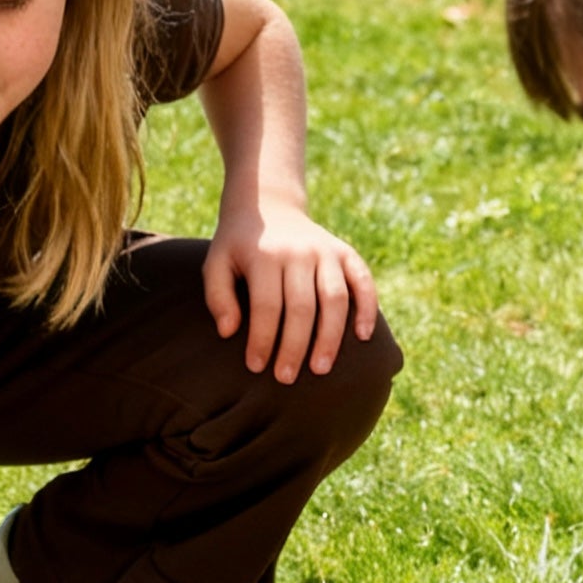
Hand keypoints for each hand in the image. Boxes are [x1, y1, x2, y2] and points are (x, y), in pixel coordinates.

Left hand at [203, 207, 377, 384]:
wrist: (269, 205)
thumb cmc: (238, 246)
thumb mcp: (216, 263)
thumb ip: (217, 296)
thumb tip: (228, 332)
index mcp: (265, 255)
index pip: (266, 306)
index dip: (262, 339)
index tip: (256, 367)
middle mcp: (299, 252)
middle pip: (301, 307)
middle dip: (294, 347)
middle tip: (286, 378)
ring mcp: (326, 251)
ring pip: (334, 299)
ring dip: (330, 337)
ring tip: (321, 369)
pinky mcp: (344, 252)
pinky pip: (362, 280)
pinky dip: (366, 307)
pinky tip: (362, 336)